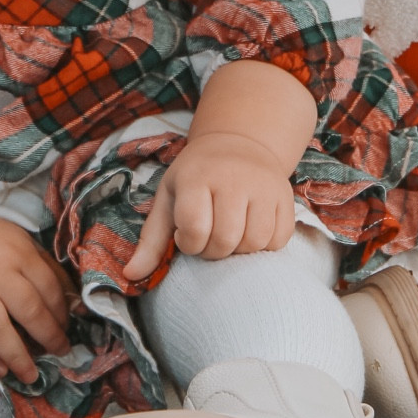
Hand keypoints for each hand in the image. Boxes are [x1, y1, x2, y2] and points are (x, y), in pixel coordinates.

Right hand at [0, 213, 74, 382]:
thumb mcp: (22, 240)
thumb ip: (47, 268)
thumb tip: (75, 303)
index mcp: (19, 254)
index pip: (48, 289)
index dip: (62, 314)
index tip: (66, 329)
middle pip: (28, 310)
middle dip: (48, 337)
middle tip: (60, 353)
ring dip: (17, 355)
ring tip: (30, 375)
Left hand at [124, 130, 296, 283]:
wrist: (238, 143)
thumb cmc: (196, 177)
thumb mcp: (168, 199)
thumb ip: (151, 240)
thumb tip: (131, 275)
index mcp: (197, 176)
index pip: (195, 228)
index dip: (189, 243)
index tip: (186, 235)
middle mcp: (233, 177)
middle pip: (226, 239)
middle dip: (213, 251)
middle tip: (208, 239)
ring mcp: (264, 186)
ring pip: (255, 242)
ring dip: (239, 250)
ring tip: (228, 235)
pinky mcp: (285, 196)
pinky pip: (279, 239)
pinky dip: (264, 245)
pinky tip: (249, 231)